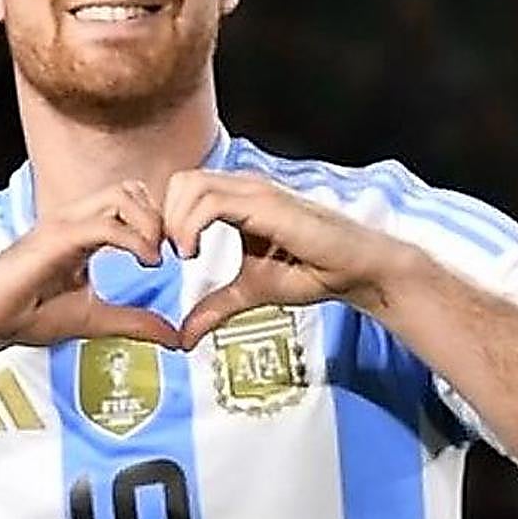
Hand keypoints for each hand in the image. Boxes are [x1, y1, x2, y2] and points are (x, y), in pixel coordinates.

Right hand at [0, 180, 178, 348]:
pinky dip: (135, 239)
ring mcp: (65, 223)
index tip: (172, 255)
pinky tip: (146, 263)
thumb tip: (172, 335)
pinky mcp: (58, 237)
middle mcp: (75, 219)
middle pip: (132, 188)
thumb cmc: (24, 315)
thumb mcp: (94, 318)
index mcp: (83, 231)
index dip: (159, 221)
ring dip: (150, 222)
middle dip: (160, 216)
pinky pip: (106, 224)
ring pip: (123, 194)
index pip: (131, 201)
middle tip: (170, 253)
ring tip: (155, 256)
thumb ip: (133, 322)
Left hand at [163, 170, 415, 348]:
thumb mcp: (249, 292)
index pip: (182, 190)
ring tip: (183, 255)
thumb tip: (184, 337)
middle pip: (179, 181)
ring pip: (189, 185)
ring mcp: (254, 191)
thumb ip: (215, 307)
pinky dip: (190, 226)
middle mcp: (242, 187)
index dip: (164, 220)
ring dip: (174, 222)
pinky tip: (194, 254)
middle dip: (162, 217)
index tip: (163, 256)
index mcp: (236, 199)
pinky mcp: (266, 203)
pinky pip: (211, 202)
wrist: (356, 272)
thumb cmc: (311, 272)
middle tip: (167, 256)